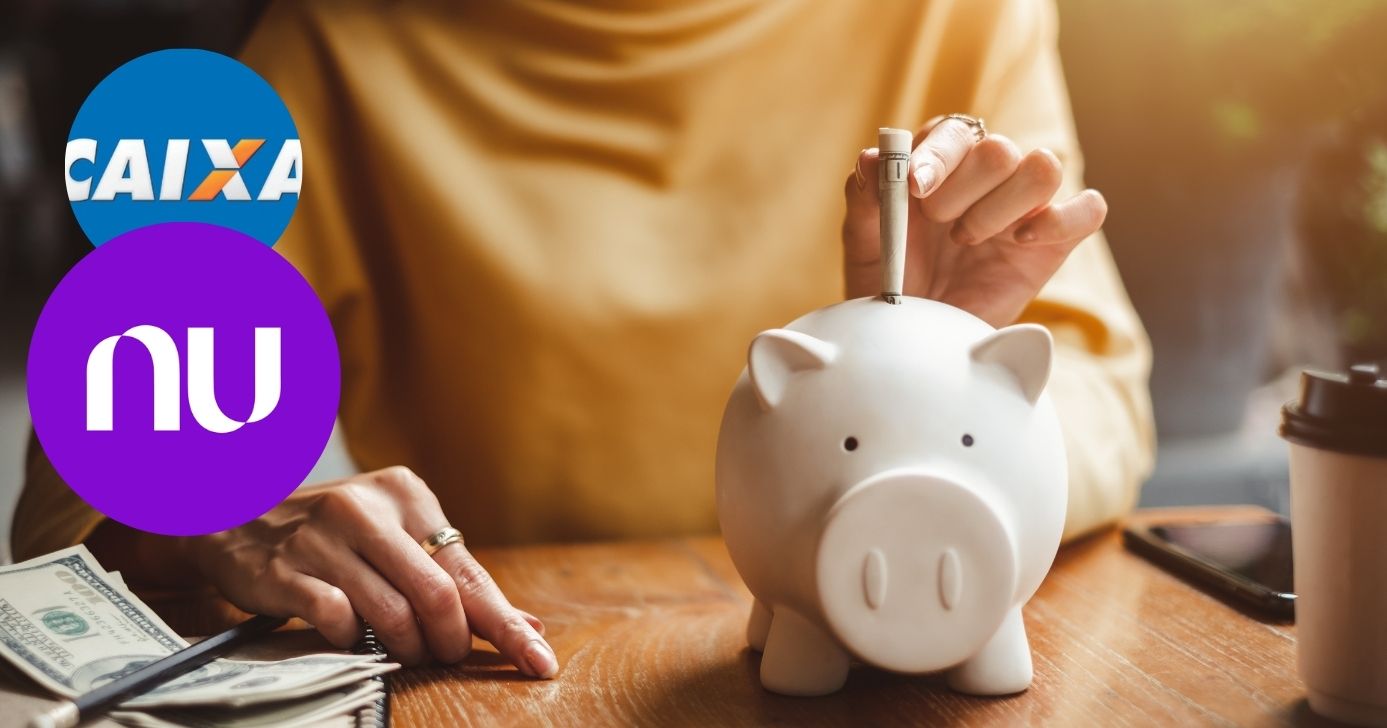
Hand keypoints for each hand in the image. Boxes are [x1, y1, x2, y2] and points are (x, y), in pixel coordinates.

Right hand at [176, 466, 557, 674]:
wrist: (234, 514)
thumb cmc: (333, 532)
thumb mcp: (395, 534)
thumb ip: (456, 578)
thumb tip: (527, 623)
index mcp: (405, 494)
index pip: (469, 570)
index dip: (507, 624)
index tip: (538, 660)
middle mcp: (366, 509)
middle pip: (439, 594)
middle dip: (453, 640)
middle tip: (448, 656)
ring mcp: (323, 538)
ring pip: (394, 613)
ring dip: (409, 648)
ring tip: (407, 652)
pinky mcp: (286, 571)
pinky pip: (339, 621)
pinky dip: (356, 641)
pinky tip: (353, 634)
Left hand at [842, 116, 1107, 326]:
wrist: (913, 334)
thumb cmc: (889, 281)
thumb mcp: (864, 242)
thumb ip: (865, 198)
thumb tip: (872, 156)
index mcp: (944, 161)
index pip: (955, 131)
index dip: (938, 155)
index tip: (915, 188)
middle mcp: (989, 174)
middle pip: (1000, 148)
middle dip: (962, 190)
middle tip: (938, 225)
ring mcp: (1025, 205)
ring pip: (1045, 167)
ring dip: (1002, 206)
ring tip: (967, 240)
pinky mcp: (1055, 240)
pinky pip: (1088, 208)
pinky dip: (1060, 219)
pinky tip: (1018, 241)